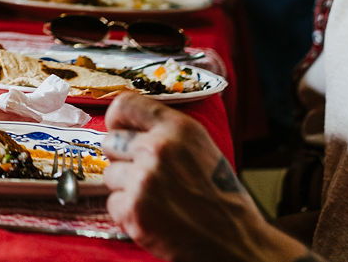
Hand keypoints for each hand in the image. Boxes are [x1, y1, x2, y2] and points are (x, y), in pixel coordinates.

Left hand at [101, 93, 301, 261]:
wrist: (236, 242)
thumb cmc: (220, 197)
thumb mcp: (200, 148)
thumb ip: (166, 133)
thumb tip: (128, 125)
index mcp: (178, 129)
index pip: (125, 105)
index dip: (117, 120)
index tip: (119, 130)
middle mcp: (158, 148)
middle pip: (110, 142)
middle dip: (123, 159)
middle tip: (148, 176)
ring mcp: (144, 179)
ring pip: (110, 174)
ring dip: (126, 188)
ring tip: (157, 199)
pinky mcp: (134, 209)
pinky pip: (113, 203)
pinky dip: (128, 212)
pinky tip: (154, 217)